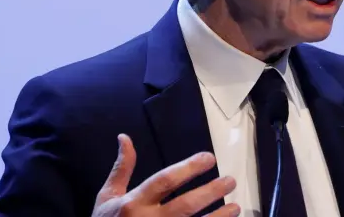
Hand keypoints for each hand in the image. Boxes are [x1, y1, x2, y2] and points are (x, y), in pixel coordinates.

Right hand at [92, 134, 239, 216]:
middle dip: (210, 192)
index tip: (209, 158)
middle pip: (185, 205)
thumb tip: (125, 137)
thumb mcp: (108, 196)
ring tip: (235, 207)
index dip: (188, 168)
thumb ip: (122, 168)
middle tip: (230, 181)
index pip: (165, 181)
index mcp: (134, 203)